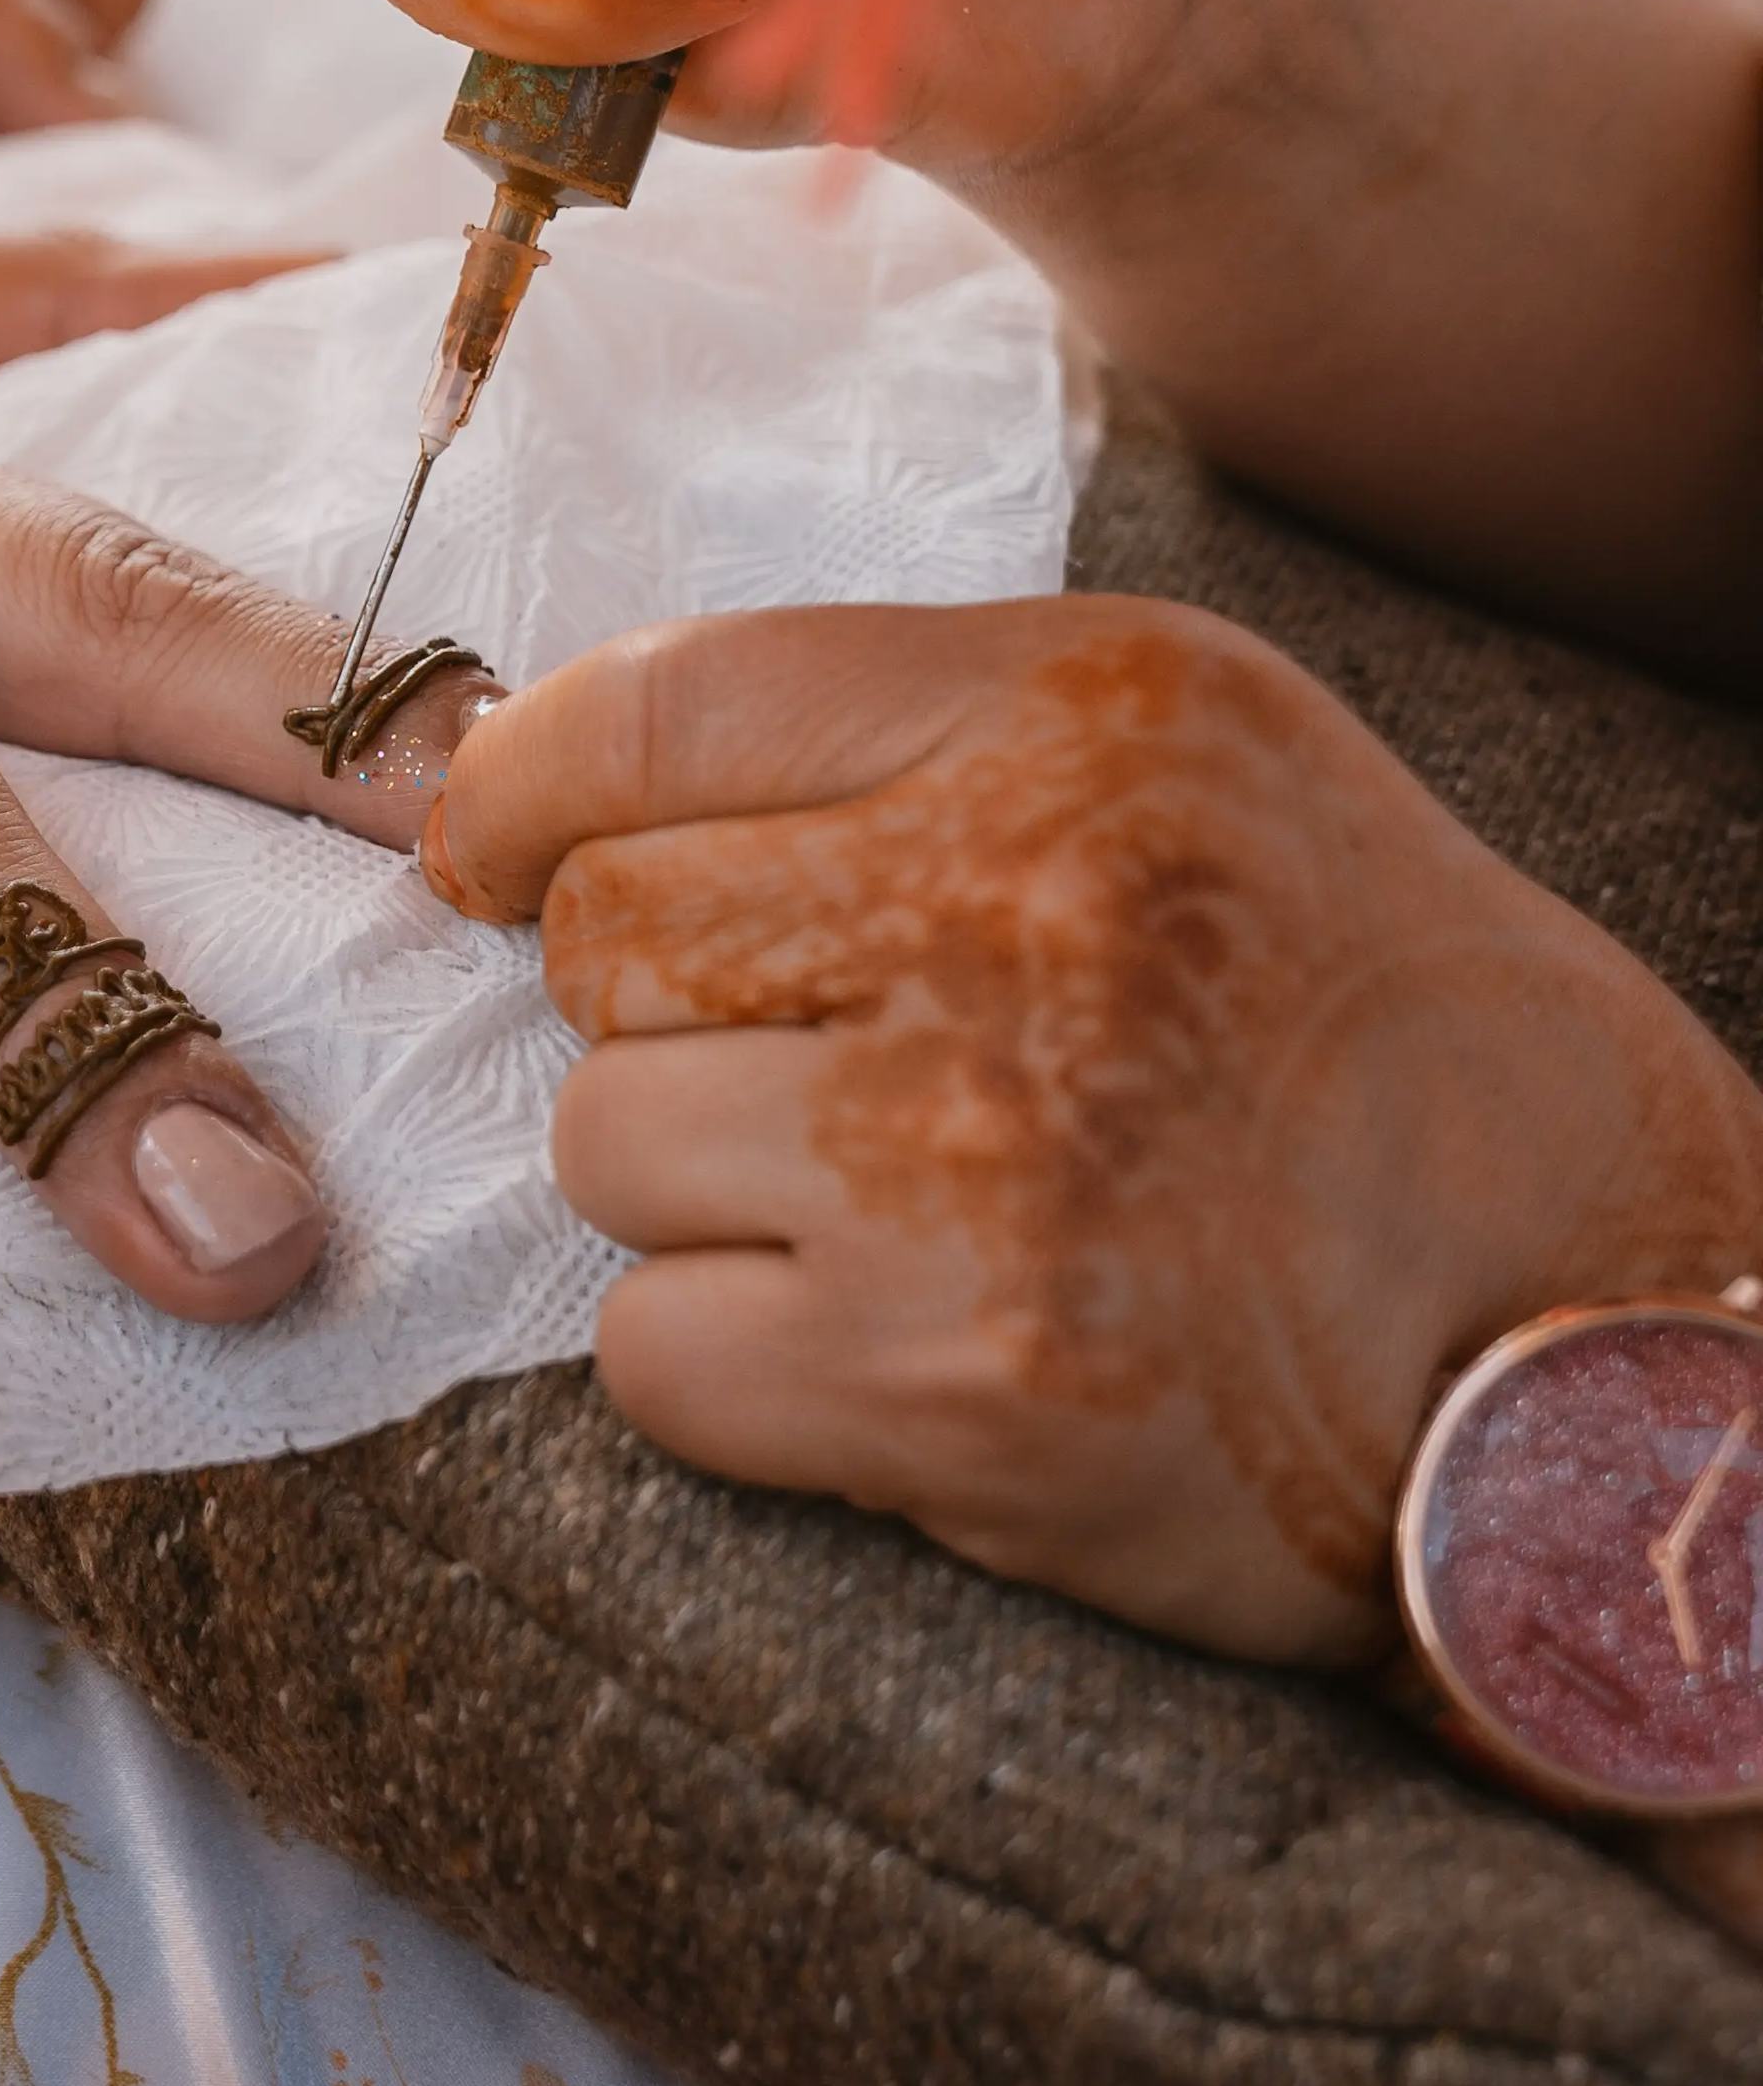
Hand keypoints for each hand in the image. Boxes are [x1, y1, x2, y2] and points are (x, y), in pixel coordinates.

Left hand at [428, 594, 1762, 1658]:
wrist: (1602, 1348)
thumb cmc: (1364, 1041)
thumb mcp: (1188, 775)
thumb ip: (890, 741)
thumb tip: (516, 785)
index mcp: (1088, 716)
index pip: (655, 707)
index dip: (512, 791)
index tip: (483, 858)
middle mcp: (1034, 903)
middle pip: (605, 938)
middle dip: (673, 1020)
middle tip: (843, 1084)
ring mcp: (982, 1152)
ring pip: (606, 1145)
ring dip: (710, 1204)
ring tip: (909, 1224)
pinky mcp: (952, 1379)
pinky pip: (652, 1350)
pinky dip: (739, 1376)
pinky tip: (905, 1359)